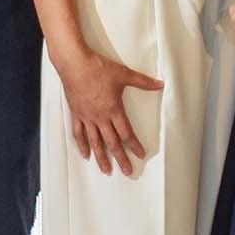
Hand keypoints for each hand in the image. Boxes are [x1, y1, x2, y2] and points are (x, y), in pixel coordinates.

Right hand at [50, 45, 162, 175]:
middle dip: (121, 158)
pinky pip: (78, 133)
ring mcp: (87, 117)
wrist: (74, 63)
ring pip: (95, 141)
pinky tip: (85, 154)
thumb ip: (142, 81)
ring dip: (101, 157)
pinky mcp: (76, 113)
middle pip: (112, 142)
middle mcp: (100, 117)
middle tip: (127, 171)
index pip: (126, 133)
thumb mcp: (123, 74)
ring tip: (106, 170)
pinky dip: (82, 144)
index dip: (134, 145)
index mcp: (113, 109)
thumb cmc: (98, 68)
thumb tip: (159, 84)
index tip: (140, 155)